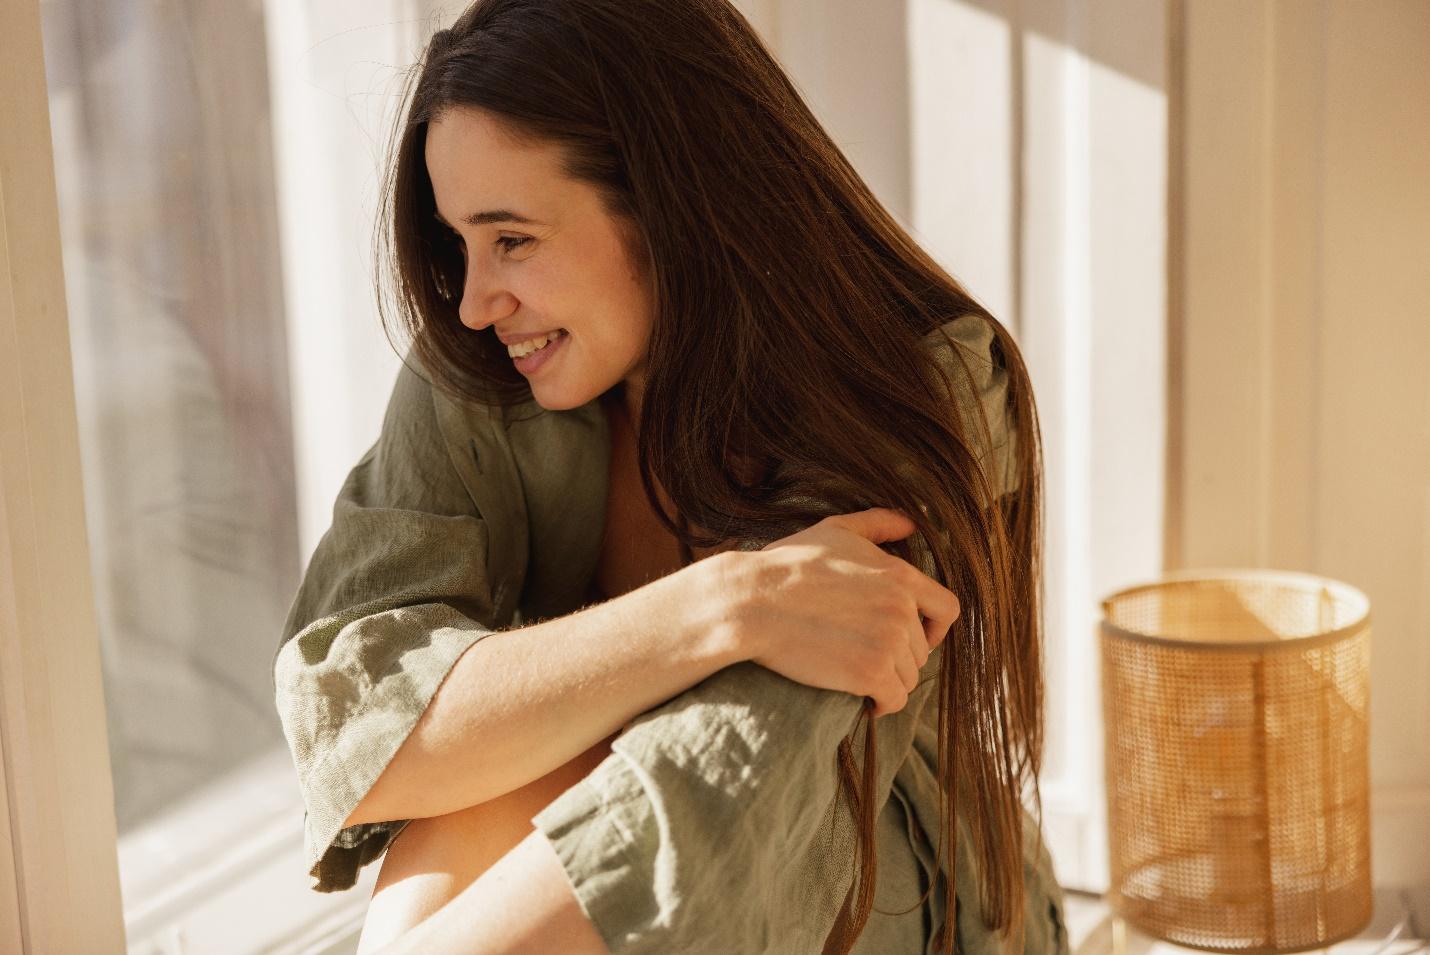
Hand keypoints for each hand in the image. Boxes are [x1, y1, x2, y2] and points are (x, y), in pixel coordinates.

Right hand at [721, 507, 959, 717]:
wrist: (751, 601)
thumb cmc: (787, 565)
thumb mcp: (835, 531)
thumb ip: (877, 524)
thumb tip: (910, 523)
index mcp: (900, 576)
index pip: (947, 609)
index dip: (934, 628)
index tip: (914, 638)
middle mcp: (902, 608)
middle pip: (921, 649)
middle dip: (899, 657)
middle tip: (867, 659)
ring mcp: (888, 642)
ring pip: (909, 676)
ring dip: (888, 682)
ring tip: (860, 680)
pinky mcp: (869, 672)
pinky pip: (893, 699)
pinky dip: (882, 704)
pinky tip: (865, 702)